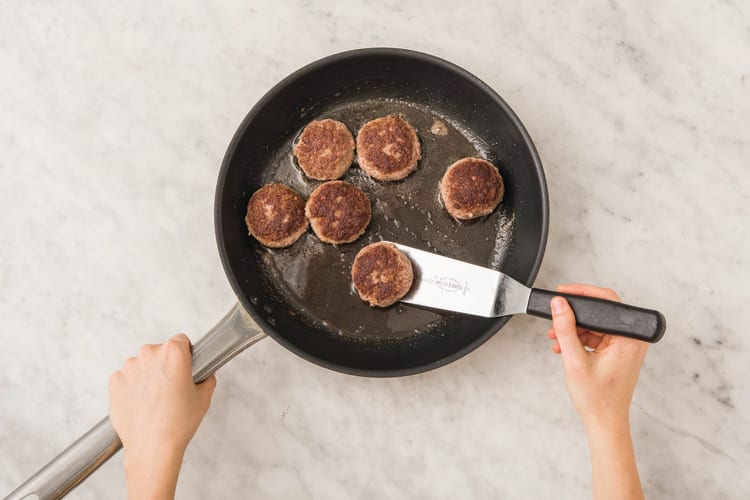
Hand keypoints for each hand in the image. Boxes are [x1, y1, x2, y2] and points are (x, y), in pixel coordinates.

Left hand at [109, 333, 216, 499]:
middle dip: (164, 365)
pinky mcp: (114, 382)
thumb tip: (204, 374)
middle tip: (171, 387)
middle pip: (159, 351)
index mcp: (173, 353)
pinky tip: (141, 403)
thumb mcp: (204, 398)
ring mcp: (129, 368)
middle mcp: (149, 354)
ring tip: (155, 399)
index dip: (185, 353)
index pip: (180, 340)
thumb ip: (206, 378)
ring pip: (141, 365)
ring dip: (147, 375)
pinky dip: (132, 387)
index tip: (185, 365)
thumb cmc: (177, 424)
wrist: (152, 447)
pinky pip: (126, 378)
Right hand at [547, 284, 647, 430]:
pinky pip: (596, 337)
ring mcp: (625, 346)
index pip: (607, 301)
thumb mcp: (575, 360)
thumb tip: (559, 305)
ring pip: (595, 325)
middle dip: (574, 316)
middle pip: (600, 313)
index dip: (583, 293)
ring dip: (574, 329)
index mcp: (629, 338)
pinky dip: (579, 339)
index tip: (563, 292)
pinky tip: (564, 346)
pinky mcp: (618, 353)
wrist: (604, 423)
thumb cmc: (597, 400)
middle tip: (556, 316)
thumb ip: (566, 329)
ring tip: (556, 338)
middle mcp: (631, 340)